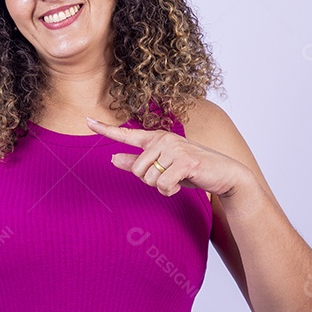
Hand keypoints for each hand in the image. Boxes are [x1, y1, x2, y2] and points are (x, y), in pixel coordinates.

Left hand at [85, 116, 250, 197]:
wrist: (224, 175)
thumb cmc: (192, 171)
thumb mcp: (163, 168)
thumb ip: (137, 163)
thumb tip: (112, 159)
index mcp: (156, 139)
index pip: (126, 134)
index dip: (104, 129)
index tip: (86, 121)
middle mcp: (163, 139)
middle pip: (136, 169)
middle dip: (150, 181)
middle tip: (168, 178)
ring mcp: (174, 148)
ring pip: (148, 178)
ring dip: (161, 186)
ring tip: (177, 179)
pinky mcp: (185, 161)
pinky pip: (163, 184)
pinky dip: (170, 190)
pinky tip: (182, 184)